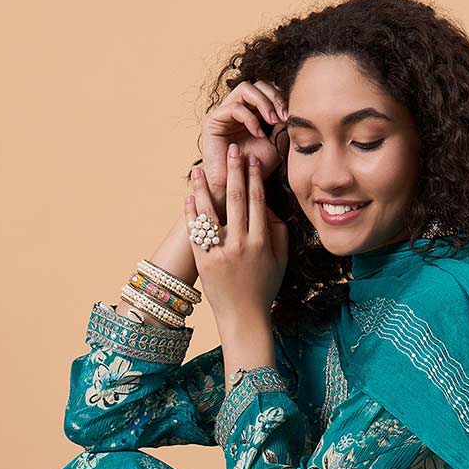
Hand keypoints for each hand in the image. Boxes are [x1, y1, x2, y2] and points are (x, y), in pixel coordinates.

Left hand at [186, 145, 287, 333]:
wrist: (243, 317)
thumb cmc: (263, 289)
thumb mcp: (280, 262)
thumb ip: (279, 235)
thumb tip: (271, 210)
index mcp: (260, 242)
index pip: (257, 202)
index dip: (254, 178)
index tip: (251, 159)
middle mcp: (239, 244)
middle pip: (236, 200)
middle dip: (234, 172)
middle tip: (231, 151)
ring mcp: (219, 253)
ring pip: (210, 213)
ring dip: (203, 188)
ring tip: (198, 169)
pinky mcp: (203, 261)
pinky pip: (195, 233)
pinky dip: (190, 214)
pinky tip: (188, 198)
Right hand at [199, 79, 288, 218]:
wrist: (236, 187)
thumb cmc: (254, 170)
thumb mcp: (276, 144)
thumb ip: (282, 124)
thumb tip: (292, 106)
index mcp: (251, 112)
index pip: (267, 91)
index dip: (281, 98)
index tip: (292, 116)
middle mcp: (237, 108)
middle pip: (258, 84)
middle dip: (274, 97)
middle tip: (284, 116)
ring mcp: (224, 112)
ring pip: (245, 88)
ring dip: (264, 102)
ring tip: (273, 121)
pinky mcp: (212, 120)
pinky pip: (235, 107)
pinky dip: (250, 118)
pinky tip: (258, 133)